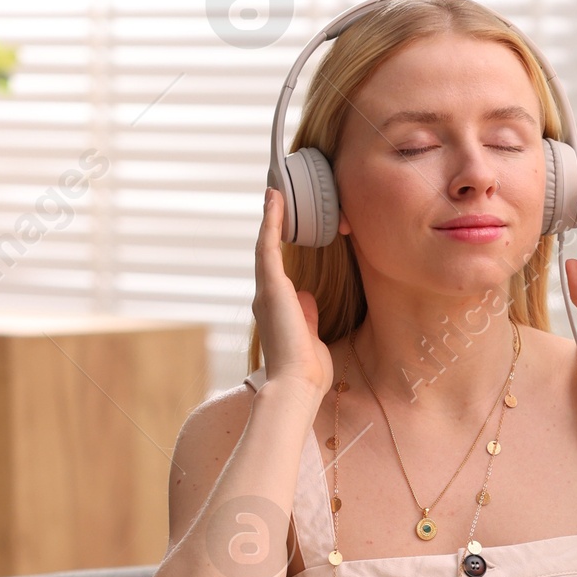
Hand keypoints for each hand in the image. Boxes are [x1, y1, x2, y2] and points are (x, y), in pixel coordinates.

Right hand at [254, 187, 332, 403]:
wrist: (297, 385)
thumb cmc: (307, 371)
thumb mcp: (311, 338)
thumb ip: (307, 316)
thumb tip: (307, 298)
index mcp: (276, 313)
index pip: (276, 274)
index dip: (278, 251)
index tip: (281, 229)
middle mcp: (266, 299)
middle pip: (266, 254)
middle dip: (270, 227)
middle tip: (274, 200)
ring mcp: (267, 292)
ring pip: (265, 245)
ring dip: (270, 217)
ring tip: (275, 192)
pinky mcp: (272, 287)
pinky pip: (269, 245)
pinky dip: (272, 221)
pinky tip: (275, 198)